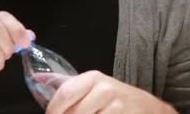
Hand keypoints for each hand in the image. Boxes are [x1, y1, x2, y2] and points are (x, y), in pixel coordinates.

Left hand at [46, 71, 176, 113]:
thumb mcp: (95, 87)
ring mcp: (115, 107)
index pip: (64, 94)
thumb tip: (39, 83)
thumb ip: (70, 88)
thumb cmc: (117, 99)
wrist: (150, 109)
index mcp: (93, 78)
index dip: (53, 111)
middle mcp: (104, 90)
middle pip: (72, 113)